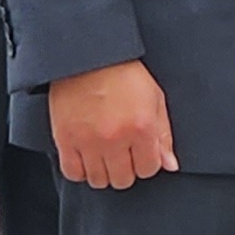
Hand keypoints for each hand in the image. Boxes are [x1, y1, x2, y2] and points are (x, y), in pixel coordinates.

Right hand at [49, 59, 176, 188]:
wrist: (88, 55)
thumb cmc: (124, 72)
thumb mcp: (154, 98)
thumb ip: (164, 135)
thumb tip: (170, 165)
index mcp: (141, 127)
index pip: (148, 169)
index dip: (146, 163)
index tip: (141, 153)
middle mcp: (115, 138)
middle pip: (123, 179)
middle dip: (126, 170)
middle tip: (122, 155)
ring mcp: (88, 141)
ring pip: (98, 180)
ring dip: (104, 172)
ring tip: (104, 156)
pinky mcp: (65, 139)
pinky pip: (73, 172)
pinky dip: (80, 170)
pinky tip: (85, 158)